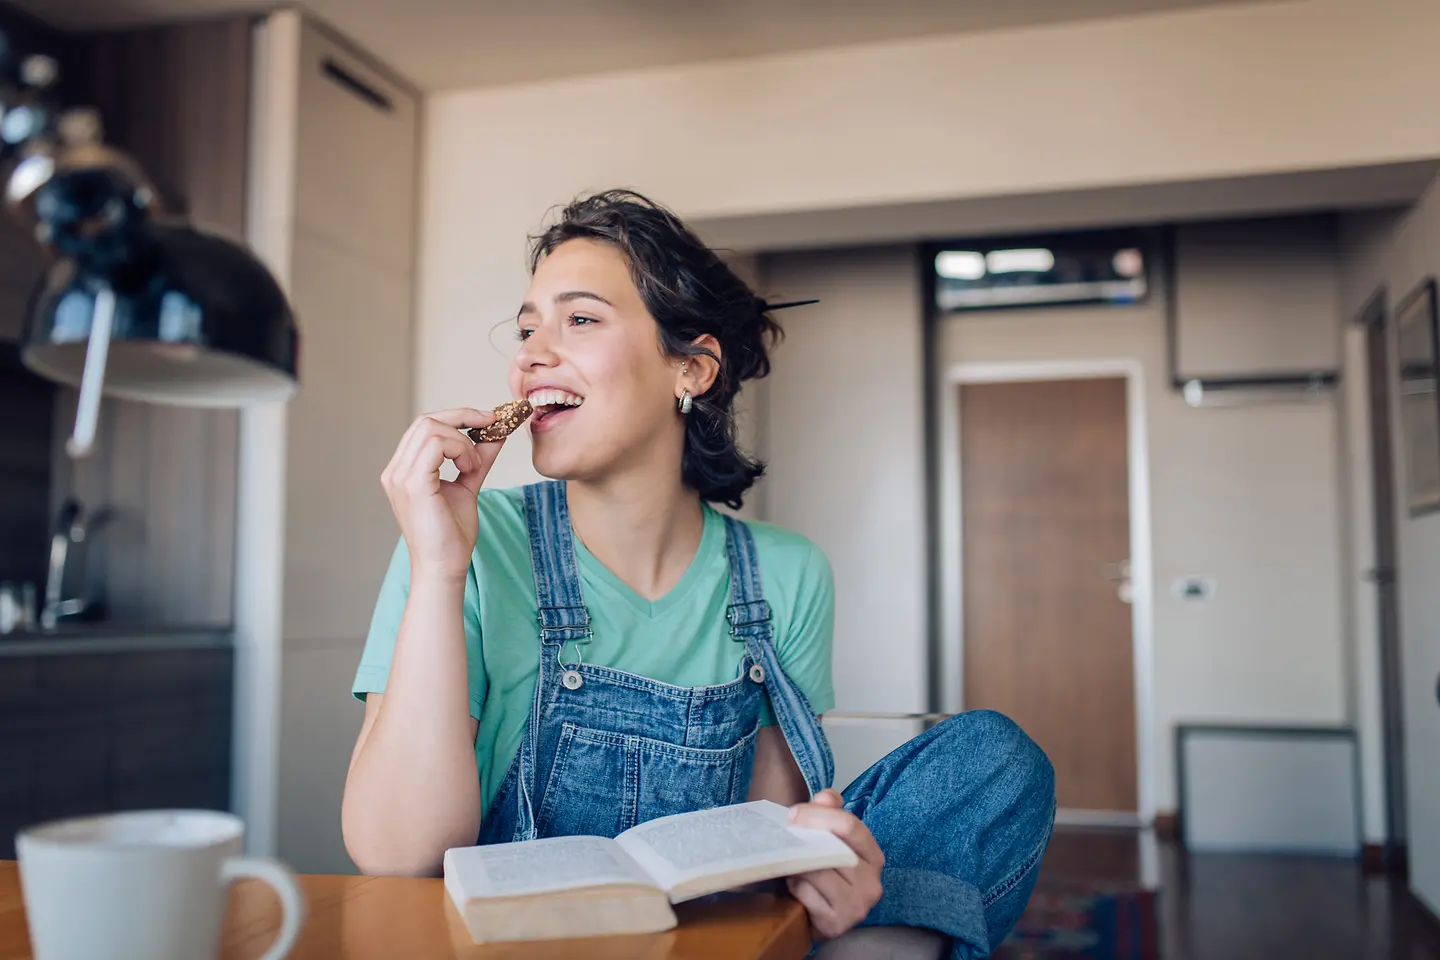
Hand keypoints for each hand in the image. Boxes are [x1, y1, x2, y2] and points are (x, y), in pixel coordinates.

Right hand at [380, 408, 506, 581]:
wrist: (445, 565)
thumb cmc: (451, 535)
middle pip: (426, 420)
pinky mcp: (412, 483)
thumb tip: (496, 433)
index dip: (457, 417)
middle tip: (492, 425)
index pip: (424, 427)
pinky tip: (469, 469)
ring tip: (474, 466)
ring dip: (463, 441)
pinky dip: (461, 450)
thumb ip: (477, 459)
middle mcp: (396, 470)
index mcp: (403, 470)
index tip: (488, 419)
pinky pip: (437, 445)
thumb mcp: (468, 486)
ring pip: (431, 428)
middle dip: (463, 417)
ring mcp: (400, 476)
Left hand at [786, 789, 883, 939]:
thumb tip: (826, 797)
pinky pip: (809, 896)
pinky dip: (796, 887)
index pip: (851, 826)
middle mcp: (872, 883)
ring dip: (799, 864)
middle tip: (784, 831)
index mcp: (873, 857)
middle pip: (835, 849)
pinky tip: (792, 884)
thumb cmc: (824, 873)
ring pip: (820, 873)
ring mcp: (856, 906)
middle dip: (805, 837)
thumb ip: (829, 812)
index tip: (794, 813)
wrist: (814, 916)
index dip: (820, 816)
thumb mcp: (829, 839)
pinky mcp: (836, 925)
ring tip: (789, 860)